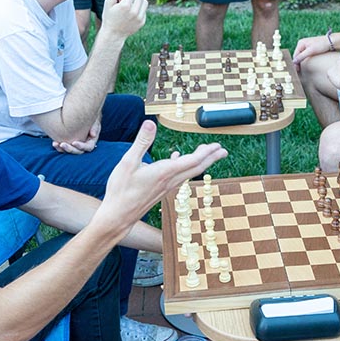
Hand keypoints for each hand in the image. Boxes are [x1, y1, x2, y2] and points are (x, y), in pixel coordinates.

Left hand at [52, 118, 99, 154]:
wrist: (84, 115)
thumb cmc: (91, 119)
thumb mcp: (94, 122)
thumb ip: (95, 127)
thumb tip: (93, 134)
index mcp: (91, 142)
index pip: (88, 147)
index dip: (81, 146)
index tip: (74, 142)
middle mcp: (83, 145)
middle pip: (78, 151)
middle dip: (69, 149)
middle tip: (62, 144)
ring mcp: (75, 145)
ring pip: (69, 151)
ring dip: (62, 149)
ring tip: (55, 144)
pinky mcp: (68, 143)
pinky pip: (63, 148)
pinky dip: (58, 146)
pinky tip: (54, 142)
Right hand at [98, 120, 227, 230]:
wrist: (117, 217)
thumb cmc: (121, 191)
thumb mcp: (128, 162)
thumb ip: (141, 142)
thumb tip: (150, 123)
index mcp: (165, 172)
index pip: (192, 161)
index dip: (206, 153)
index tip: (217, 146)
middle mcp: (169, 181)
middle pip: (196, 168)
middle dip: (210, 158)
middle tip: (222, 150)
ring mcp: (166, 187)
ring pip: (188, 172)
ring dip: (200, 162)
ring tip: (207, 153)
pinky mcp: (161, 191)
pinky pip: (178, 176)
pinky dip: (183, 166)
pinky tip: (177, 159)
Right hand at [100, 0, 147, 38]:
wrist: (113, 34)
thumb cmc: (109, 17)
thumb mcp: (108, 3)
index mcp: (125, 6)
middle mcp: (134, 12)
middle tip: (126, 2)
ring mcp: (139, 18)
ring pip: (145, 2)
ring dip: (138, 2)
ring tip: (130, 7)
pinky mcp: (142, 22)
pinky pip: (144, 10)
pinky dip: (139, 10)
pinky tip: (131, 14)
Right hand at [292, 35, 332, 69]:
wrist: (331, 42)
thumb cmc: (321, 44)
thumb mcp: (311, 51)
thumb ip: (301, 56)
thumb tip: (293, 62)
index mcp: (300, 43)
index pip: (295, 55)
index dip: (295, 63)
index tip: (297, 70)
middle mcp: (302, 44)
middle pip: (298, 55)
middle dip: (298, 62)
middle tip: (299, 71)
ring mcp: (306, 46)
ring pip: (301, 56)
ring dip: (301, 61)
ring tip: (302, 68)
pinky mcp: (310, 48)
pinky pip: (305, 55)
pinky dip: (305, 59)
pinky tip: (306, 64)